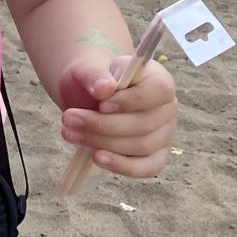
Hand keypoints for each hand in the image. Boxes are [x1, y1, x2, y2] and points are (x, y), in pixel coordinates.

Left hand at [56, 48, 177, 178]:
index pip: (158, 92)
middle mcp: (167, 109)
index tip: (101, 104)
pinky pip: (146, 168)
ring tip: (69, 133)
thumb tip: (103, 88)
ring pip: (140, 146)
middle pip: (144, 124)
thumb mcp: (88, 68)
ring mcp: (164, 135)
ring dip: (102, 142)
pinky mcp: (155, 156)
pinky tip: (96, 157)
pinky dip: (122, 166)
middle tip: (68, 118)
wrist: (88, 94)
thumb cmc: (94, 79)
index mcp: (159, 81)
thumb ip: (95, 74)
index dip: (130, 101)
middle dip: (103, 125)